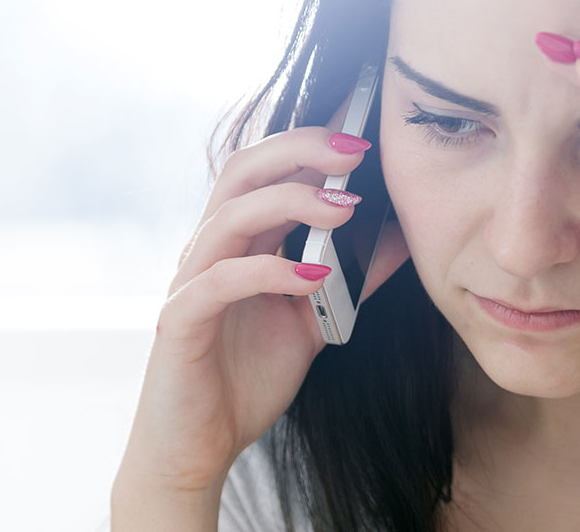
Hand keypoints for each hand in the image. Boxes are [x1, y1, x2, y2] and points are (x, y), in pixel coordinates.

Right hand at [117, 108, 408, 495]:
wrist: (201, 444)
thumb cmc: (248, 378)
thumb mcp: (315, 321)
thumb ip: (350, 280)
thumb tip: (399, 240)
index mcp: (238, 242)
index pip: (266, 170)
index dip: (308, 144)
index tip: (363, 134)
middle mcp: (209, 250)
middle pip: (243, 171)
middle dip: (299, 151)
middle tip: (355, 150)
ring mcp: (190, 282)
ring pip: (231, 216)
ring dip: (291, 203)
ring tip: (346, 209)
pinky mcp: (180, 321)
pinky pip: (220, 281)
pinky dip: (269, 272)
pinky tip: (315, 277)